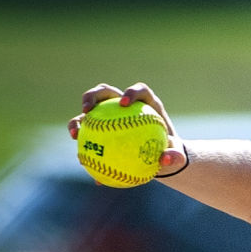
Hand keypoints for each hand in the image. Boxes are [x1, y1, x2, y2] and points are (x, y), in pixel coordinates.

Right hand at [67, 82, 187, 173]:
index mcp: (146, 104)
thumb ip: (174, 156)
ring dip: (79, 119)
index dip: (130, 92)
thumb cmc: (169, 153)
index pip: (138, 91)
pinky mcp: (102, 128)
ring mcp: (110, 115)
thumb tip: (167, 159)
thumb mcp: (175, 156)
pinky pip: (90, 136)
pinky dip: (85, 147)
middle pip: (105, 92)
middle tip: (87, 110)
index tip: (124, 103)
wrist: (161, 158)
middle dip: (93, 96)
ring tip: (75, 133)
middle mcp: (124, 105)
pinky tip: (83, 161)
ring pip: (90, 111)